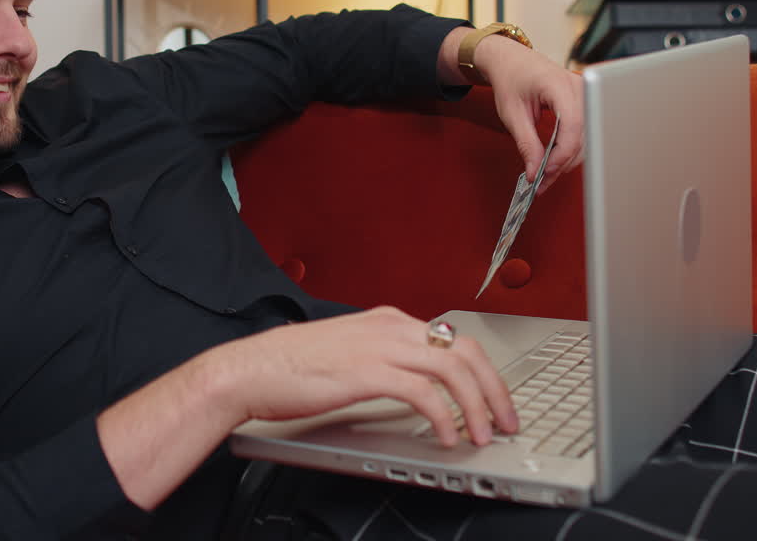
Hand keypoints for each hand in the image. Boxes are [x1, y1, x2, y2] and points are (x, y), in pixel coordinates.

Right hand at [211, 306, 517, 446]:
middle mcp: (390, 326)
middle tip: (506, 420)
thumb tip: (417, 388)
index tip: (496, 400)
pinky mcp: (367, 371)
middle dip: (495, 388)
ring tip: (483, 434)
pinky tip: (446, 436)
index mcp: (388, 320)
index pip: (454, 338)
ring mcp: (379, 346)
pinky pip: (423, 393)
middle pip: (465, 349)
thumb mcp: (349, 355)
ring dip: (476, 405)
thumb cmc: (290, 368)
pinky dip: (443, 417)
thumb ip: (384, 362)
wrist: (250, 369)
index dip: (484, 372)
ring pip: (452, 368)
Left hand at [472, 36, 583, 194]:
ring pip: (586, 138)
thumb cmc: (510, 79)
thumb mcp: (512, 114)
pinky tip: (552, 162)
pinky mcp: (584, 103)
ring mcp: (585, 94)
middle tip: (541, 182)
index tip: (545, 172)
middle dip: (562, 162)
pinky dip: (567, 150)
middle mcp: (579, 87)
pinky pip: (582, 132)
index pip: (573, 125)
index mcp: (559, 85)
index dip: (561, 153)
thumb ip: (526, 143)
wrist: (512, 60)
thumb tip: (534, 171)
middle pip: (583, 135)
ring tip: (543, 176)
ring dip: (565, 160)